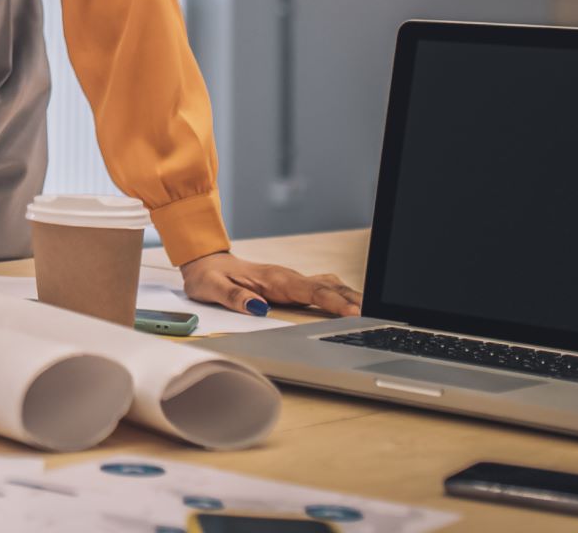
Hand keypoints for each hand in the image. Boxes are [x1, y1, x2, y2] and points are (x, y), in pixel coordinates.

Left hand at [178, 250, 361, 318]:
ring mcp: (289, 280)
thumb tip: (258, 307)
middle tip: (374, 316)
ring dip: (349, 297)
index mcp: (272, 278)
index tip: (353, 313)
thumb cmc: (207, 275)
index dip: (333, 302)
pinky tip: (351, 306)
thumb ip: (233, 297)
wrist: (202, 260)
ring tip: (372, 312)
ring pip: (327, 286)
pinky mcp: (289, 286)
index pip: (309, 291)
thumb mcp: (211, 287)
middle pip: (326, 288)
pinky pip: (320, 289)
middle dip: (351, 300)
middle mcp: (285, 277)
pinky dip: (339, 296)